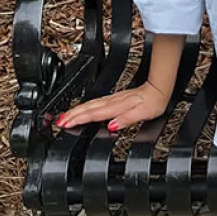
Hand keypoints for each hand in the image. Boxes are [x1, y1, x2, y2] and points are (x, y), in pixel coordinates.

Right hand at [53, 81, 169, 132]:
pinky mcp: (115, 98)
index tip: (65, 123)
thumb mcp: (143, 114)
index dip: (78, 119)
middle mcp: (112, 102)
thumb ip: (126, 119)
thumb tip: (112, 126)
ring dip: (76, 110)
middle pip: (88, 108)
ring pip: (90, 104)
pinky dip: (85, 107)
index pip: (94, 114)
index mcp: (117, 106)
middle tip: (58, 121)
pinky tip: (82, 109)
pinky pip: (95, 103)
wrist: (159, 89)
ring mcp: (112, 99)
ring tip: (64, 116)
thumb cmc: (153, 102)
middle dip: (71, 115)